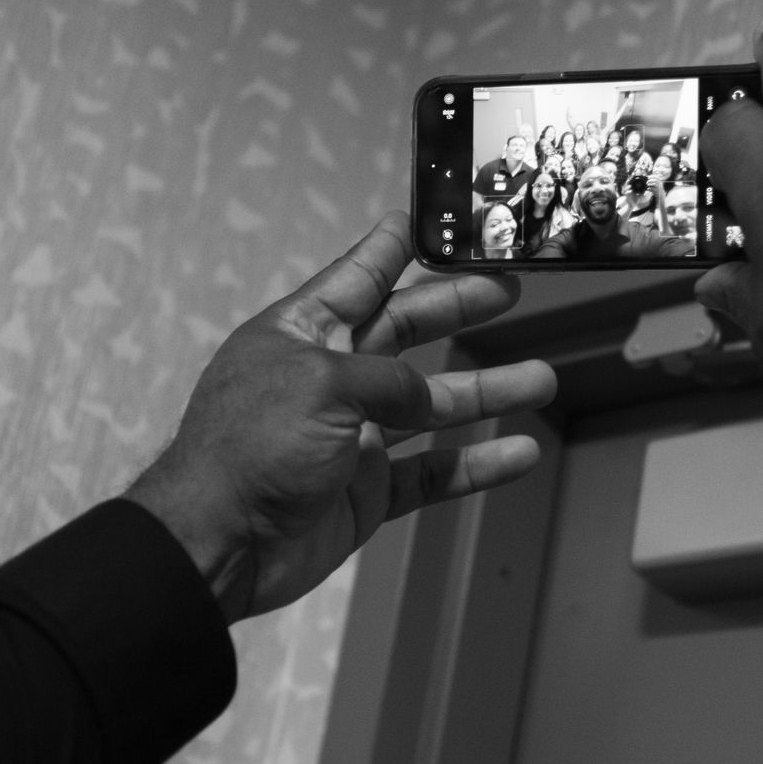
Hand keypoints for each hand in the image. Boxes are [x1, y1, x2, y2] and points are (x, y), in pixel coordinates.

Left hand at [125, 213, 556, 620]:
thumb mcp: (321, 386)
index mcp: (301, 335)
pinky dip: (476, 462)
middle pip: (405, 333)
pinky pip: (432, 470)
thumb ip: (387, 381)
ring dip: (486, 390)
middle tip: (510, 289)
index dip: (392, 248)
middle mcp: (329, 379)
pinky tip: (519, 453)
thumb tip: (424, 401)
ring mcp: (351, 436)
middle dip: (458, 310)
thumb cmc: (254, 447)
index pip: (357, 279)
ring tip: (542, 378)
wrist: (219, 545)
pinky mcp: (367, 491)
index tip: (426, 218)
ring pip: (431, 406)